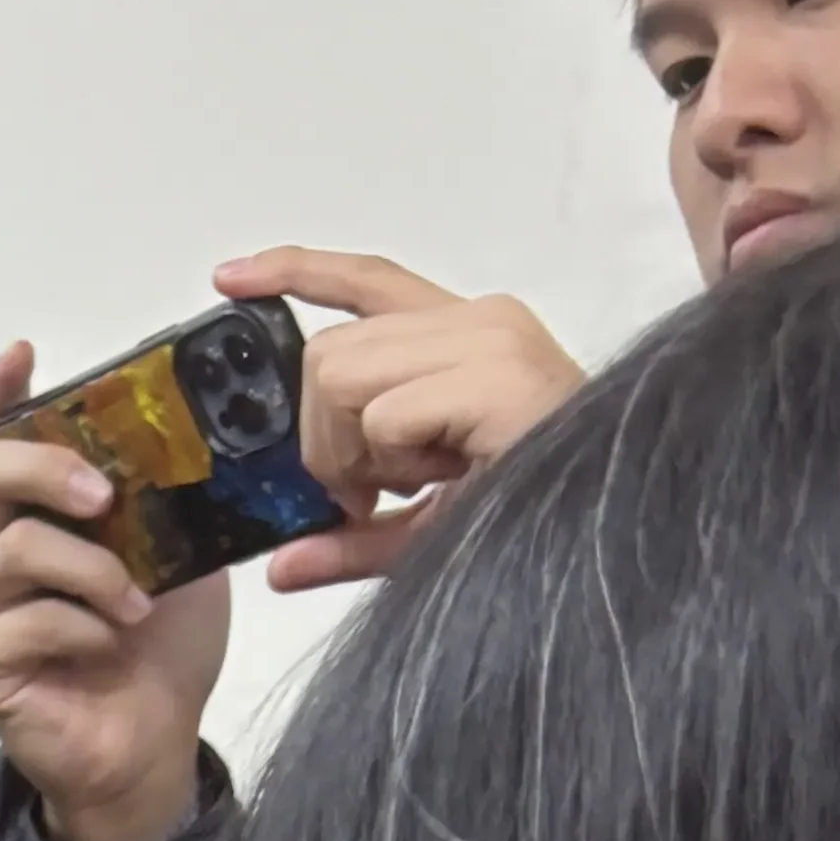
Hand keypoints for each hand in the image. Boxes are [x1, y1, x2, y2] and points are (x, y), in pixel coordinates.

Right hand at [0, 337, 230, 840]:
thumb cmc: (159, 653)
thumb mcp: (182, 556)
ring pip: (14, 547)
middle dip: (45, 464)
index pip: (3, 440)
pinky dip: (79, 626)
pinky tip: (107, 646)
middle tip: (104, 493)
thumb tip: (197, 440)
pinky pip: (23, 618)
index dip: (2, 394)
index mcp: (34, 516)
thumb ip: (166, 502)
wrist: (150, 747)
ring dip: (91, 569)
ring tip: (136, 605)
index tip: (20, 354)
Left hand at [215, 249, 581, 592]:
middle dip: (322, 436)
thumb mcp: (420, 532)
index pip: (365, 280)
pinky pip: (382, 412)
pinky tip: (443, 474)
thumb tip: (279, 568)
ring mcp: (487, 338)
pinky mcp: (495, 372)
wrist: (609, 534)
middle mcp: (476, 319)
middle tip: (373, 487)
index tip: (230, 279)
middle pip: (327, 351)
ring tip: (416, 479)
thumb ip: (348, 538)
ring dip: (351, 449)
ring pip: (339, 373)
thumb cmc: (529, 517)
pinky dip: (389, 460)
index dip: (295, 272)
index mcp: (462, 334)